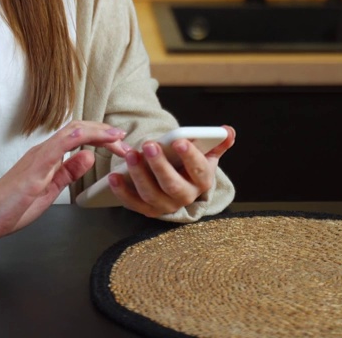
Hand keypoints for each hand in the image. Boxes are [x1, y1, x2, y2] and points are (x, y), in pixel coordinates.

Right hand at [0, 120, 129, 243]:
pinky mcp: (34, 169)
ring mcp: (38, 157)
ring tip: (117, 138)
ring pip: (70, 132)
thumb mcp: (50, 188)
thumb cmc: (13, 205)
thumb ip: (68, 172)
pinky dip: (73, 137)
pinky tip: (88, 137)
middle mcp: (44, 151)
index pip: (79, 137)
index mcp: (49, 157)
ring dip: (97, 132)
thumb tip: (89, 156)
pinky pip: (55, 146)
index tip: (120, 145)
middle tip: (125, 142)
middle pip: (78, 129)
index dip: (101, 136)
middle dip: (104, 132)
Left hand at [108, 125, 235, 217]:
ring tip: (130, 155)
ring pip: (151, 193)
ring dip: (139, 174)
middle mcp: (185, 197)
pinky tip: (114, 176)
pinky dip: (122, 191)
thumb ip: (217, 142)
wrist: (179, 183)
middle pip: (172, 184)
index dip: (190, 156)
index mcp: (202, 181)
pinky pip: (133, 203)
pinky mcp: (147, 210)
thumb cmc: (190, 165)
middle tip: (149, 145)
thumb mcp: (206, 154)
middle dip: (160, 165)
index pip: (198, 169)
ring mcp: (165, 205)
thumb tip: (228, 131)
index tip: (179, 141)